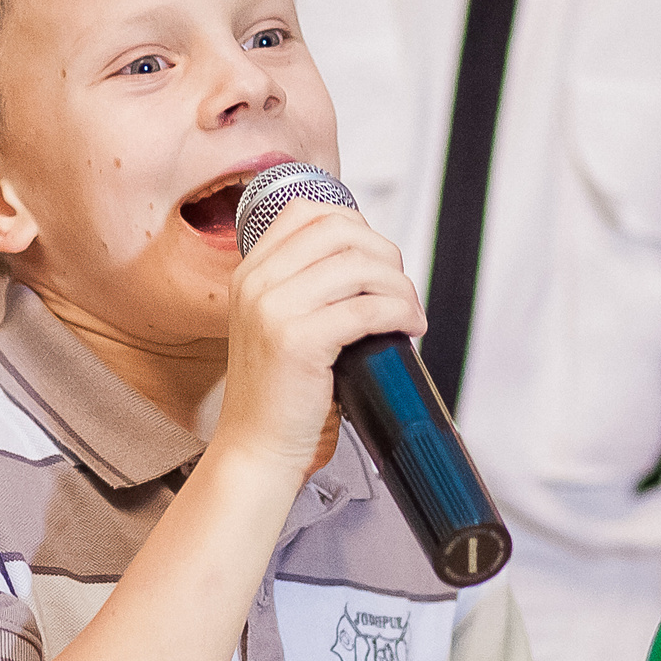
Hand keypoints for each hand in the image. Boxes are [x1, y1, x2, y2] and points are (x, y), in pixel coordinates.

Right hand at [218, 202, 423, 476]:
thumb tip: (372, 261)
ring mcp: (274, 310)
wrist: (257, 449)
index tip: (377, 257)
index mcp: (251, 273)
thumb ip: (309, 287)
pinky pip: (367, 309)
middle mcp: (257, 283)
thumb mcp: (281, 325)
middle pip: (340, 230)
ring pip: (360, 267)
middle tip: (400, 289)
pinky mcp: (298, 341)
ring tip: (409, 314)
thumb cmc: (280, 397)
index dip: (356, 225)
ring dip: (400, 287)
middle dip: (385, 254)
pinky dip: (400, 314)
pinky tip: (408, 329)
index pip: (308, 212)